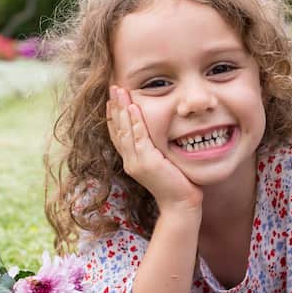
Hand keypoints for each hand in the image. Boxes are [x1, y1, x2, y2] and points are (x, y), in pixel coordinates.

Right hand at [107, 86, 202, 213]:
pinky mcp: (147, 162)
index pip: (118, 134)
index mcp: (132, 161)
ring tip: (119, 91)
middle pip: (117, 129)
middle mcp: (130, 161)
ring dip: (121, 109)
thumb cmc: (177, 184)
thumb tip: (159, 135)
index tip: (111, 99)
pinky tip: (132, 107)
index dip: (113, 116)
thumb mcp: (162, 163)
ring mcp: (137, 162)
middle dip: (114, 107)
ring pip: (125, 130)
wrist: (180, 205)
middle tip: (113, 88)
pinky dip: (135, 121)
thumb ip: (155, 150)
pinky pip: (139, 137)